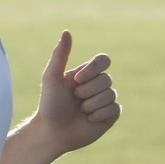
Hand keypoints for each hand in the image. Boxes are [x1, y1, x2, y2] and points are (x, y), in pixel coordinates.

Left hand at [35, 31, 119, 152]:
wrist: (52, 132)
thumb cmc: (49, 104)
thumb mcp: (52, 77)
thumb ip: (60, 54)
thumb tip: (66, 31)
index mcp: (86, 74)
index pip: (103, 60)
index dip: (94, 69)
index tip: (77, 80)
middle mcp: (97, 85)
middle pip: (106, 79)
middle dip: (87, 91)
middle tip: (74, 99)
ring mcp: (105, 101)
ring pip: (111, 94)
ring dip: (91, 104)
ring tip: (80, 110)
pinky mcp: (110, 116)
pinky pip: (115, 109)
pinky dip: (99, 114)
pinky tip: (88, 119)